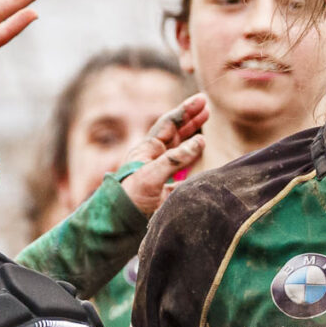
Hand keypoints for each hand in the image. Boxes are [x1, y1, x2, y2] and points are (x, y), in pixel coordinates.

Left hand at [120, 95, 209, 219]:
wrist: (119, 226)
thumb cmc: (130, 198)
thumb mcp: (151, 175)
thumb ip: (175, 159)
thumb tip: (199, 142)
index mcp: (146, 150)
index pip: (168, 124)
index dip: (185, 111)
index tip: (201, 100)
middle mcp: (153, 159)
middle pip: (175, 133)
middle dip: (190, 119)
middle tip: (206, 106)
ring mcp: (159, 173)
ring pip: (179, 149)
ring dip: (192, 136)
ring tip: (204, 124)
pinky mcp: (164, 190)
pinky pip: (182, 171)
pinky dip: (193, 161)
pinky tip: (201, 156)